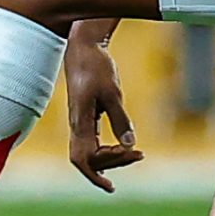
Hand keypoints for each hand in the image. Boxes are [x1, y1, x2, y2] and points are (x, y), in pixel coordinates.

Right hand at [64, 31, 141, 191]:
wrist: (82, 48)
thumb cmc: (95, 67)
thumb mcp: (112, 92)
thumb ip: (120, 119)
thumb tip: (129, 145)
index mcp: (80, 122)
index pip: (88, 158)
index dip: (110, 162)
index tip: (135, 153)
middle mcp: (76, 126)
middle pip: (85, 160)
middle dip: (108, 167)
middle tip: (138, 156)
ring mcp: (78, 122)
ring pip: (85, 153)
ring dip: (106, 162)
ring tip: (130, 160)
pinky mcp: (83, 116)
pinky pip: (88, 143)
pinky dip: (101, 153)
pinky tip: (114, 154)